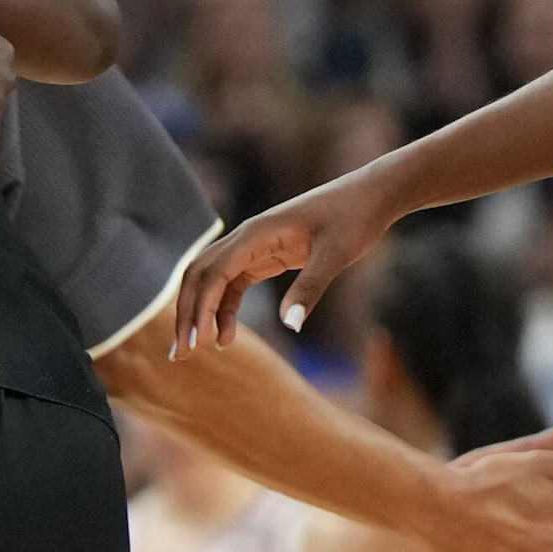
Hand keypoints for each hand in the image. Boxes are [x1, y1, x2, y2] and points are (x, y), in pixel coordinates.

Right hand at [172, 170, 397, 353]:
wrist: (369, 197)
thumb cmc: (353, 219)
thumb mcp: (336, 255)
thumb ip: (310, 289)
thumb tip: (291, 327)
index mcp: (256, 233)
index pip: (213, 274)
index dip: (200, 310)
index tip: (197, 345)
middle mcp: (246, 238)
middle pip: (199, 276)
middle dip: (187, 313)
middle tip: (183, 354)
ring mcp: (253, 246)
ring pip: (211, 280)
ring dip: (200, 313)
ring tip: (197, 351)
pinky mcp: (265, 256)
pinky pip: (232, 284)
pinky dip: (223, 309)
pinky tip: (226, 336)